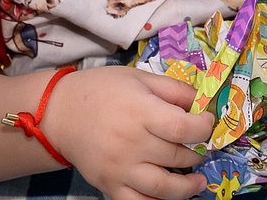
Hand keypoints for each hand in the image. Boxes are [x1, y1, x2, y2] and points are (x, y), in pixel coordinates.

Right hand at [43, 66, 213, 199]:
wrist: (59, 113)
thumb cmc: (101, 90)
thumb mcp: (138, 78)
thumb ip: (173, 89)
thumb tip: (203, 102)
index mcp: (140, 111)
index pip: (183, 127)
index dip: (203, 127)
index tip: (207, 123)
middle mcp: (131, 143)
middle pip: (177, 156)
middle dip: (197, 152)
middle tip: (201, 147)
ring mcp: (119, 168)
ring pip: (163, 187)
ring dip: (187, 187)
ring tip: (197, 180)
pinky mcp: (109, 186)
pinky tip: (169, 195)